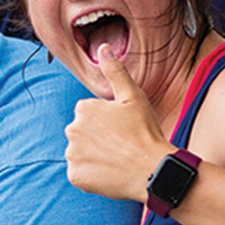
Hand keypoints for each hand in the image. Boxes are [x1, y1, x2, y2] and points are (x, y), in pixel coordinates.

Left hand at [64, 52, 169, 202]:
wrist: (152, 170)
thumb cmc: (145, 132)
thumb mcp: (133, 96)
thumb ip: (115, 71)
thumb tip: (103, 48)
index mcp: (83, 109)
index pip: (89, 113)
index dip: (108, 121)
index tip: (123, 128)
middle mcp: (72, 129)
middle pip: (83, 132)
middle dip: (98, 137)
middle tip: (122, 144)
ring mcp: (72, 154)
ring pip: (81, 153)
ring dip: (94, 156)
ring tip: (117, 159)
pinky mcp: (75, 176)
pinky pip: (80, 173)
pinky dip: (92, 174)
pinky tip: (110, 172)